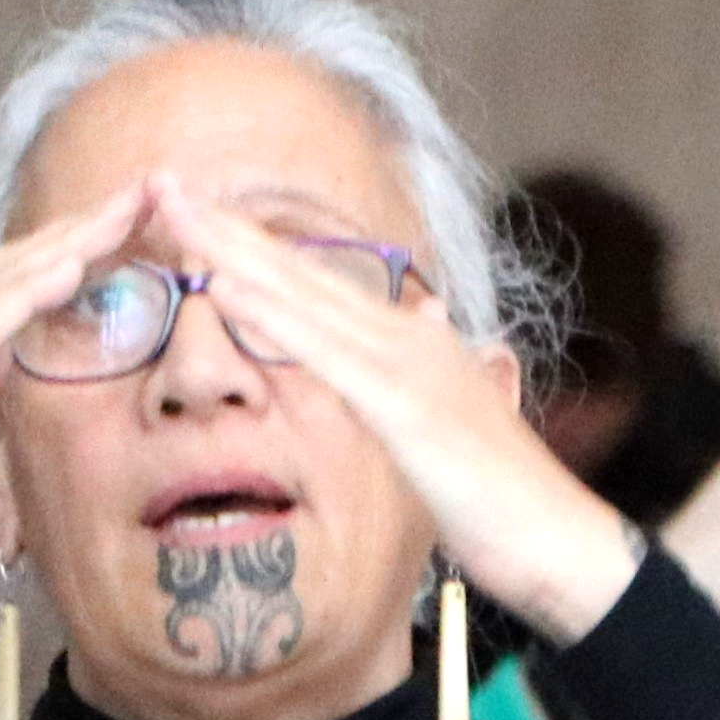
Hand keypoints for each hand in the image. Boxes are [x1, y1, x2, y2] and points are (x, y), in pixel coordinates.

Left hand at [149, 180, 643, 641]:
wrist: (556, 537)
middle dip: (228, 226)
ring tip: (176, 211)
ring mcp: (402, 366)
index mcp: (410, 342)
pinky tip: (224, 288)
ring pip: (301, 296)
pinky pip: (320, 354)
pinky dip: (270, 316)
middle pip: (298, 271)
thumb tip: (430, 313)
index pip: (317, 283)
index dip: (256, 246)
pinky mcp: (399, 407)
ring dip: (234, 251)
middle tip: (163, 182)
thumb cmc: (504, 495)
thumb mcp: (460, 412)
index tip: (200, 216)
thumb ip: (436, 360)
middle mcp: (404, 337)